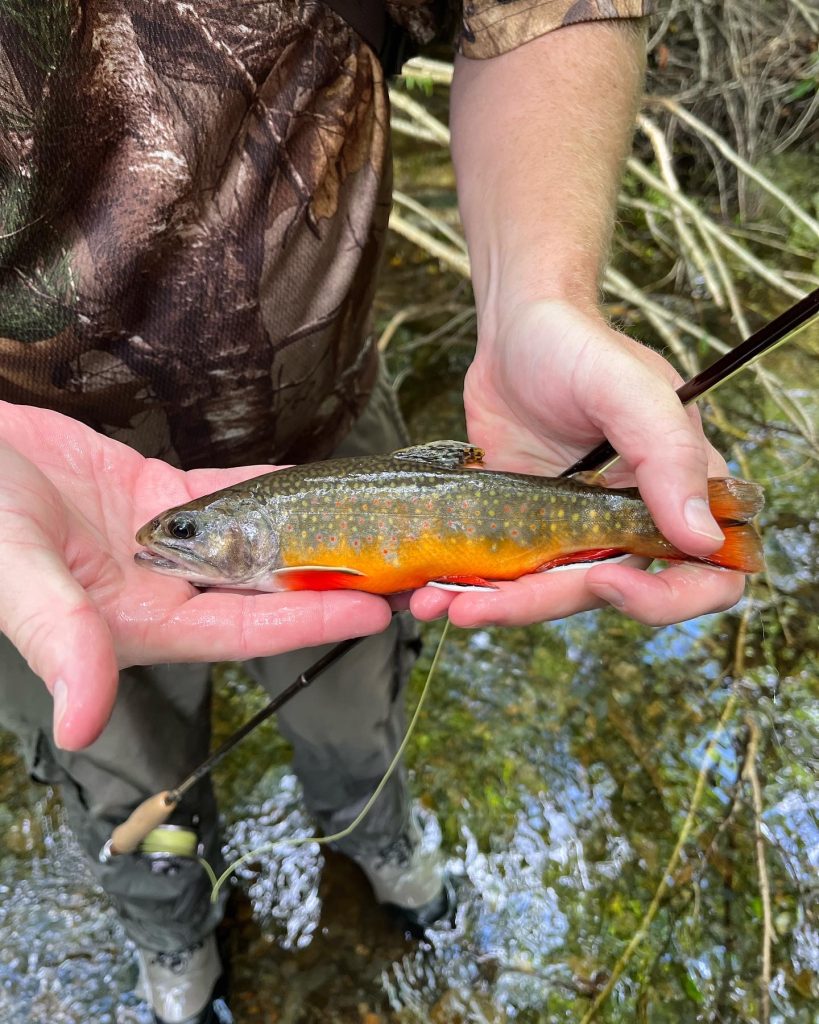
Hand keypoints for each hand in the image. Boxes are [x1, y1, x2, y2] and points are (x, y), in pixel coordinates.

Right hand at [0, 402, 391, 750]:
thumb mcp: (15, 574)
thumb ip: (60, 638)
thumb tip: (82, 726)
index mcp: (137, 626)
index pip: (244, 629)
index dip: (310, 619)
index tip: (374, 611)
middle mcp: (159, 592)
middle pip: (264, 590)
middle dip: (331, 581)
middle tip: (401, 567)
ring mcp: (160, 543)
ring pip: (252, 539)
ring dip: (309, 532)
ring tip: (374, 522)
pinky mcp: (151, 495)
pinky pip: (224, 491)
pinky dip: (266, 485)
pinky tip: (312, 479)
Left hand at [410, 300, 745, 627]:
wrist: (514, 331)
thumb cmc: (578, 344)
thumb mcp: (628, 386)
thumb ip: (668, 453)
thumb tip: (703, 537)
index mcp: (678, 492)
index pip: (706, 577)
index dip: (664, 601)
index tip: (604, 580)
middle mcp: (630, 522)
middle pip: (603, 596)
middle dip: (536, 607)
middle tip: (471, 607)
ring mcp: (574, 529)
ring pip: (545, 593)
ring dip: (494, 606)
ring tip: (432, 605)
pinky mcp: (525, 529)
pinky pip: (505, 573)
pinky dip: (470, 586)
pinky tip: (426, 591)